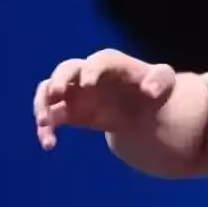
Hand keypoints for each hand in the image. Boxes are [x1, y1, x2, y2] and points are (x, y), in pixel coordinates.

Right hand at [33, 49, 175, 150]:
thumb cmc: (153, 87)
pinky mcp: (67, 110)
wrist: (142, 107)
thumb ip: (159, 81)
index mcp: (110, 63)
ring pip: (48, 91)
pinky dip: (45, 129)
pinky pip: (50, 116)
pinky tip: (49, 144)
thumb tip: (149, 91)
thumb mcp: (164, 81)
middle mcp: (87, 73)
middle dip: (59, 80)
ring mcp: (74, 90)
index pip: (97, 62)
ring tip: (44, 123)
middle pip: (66, 69)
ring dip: (42, 105)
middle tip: (56, 94)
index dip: (90, 71)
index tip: (87, 85)